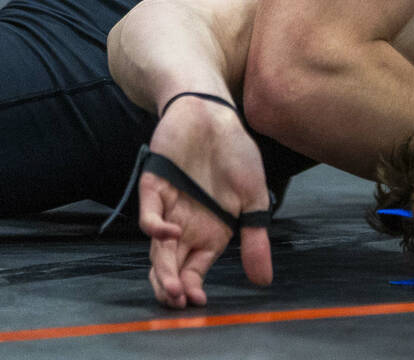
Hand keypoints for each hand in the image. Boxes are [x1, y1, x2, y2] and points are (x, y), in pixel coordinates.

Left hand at [138, 98, 273, 307]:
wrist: (215, 113)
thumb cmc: (237, 152)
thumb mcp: (254, 196)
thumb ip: (256, 237)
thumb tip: (264, 280)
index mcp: (211, 230)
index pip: (195, 269)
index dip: (193, 287)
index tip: (197, 301)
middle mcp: (187, 224)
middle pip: (172, 264)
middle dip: (172, 286)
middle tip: (177, 301)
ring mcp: (169, 207)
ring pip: (157, 248)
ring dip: (162, 269)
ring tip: (171, 286)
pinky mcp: (154, 187)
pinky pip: (149, 214)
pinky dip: (155, 228)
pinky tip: (170, 233)